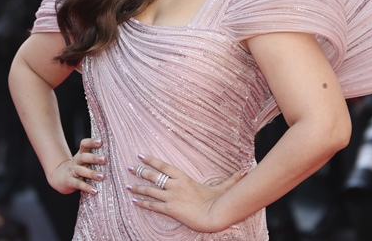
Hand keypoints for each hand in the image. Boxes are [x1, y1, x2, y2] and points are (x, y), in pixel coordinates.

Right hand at [48, 138, 105, 194]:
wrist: (59, 177)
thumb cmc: (78, 166)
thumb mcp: (84, 159)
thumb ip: (95, 156)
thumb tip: (115, 154)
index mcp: (81, 153)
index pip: (84, 144)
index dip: (91, 142)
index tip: (100, 141)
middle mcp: (76, 161)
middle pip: (83, 157)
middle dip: (94, 158)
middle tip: (104, 159)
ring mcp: (72, 171)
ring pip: (81, 171)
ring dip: (92, 174)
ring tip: (102, 176)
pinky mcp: (71, 182)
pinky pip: (79, 184)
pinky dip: (87, 188)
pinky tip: (95, 191)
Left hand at [127, 154, 245, 232]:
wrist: (213, 215)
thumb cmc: (217, 201)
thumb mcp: (223, 188)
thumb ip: (231, 179)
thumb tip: (244, 172)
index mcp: (184, 178)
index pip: (164, 166)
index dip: (151, 160)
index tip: (141, 155)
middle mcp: (175, 185)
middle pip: (153, 176)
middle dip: (140, 171)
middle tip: (129, 168)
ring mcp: (171, 197)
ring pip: (149, 190)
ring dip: (137, 187)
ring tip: (127, 185)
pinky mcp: (169, 209)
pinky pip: (152, 205)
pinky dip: (142, 202)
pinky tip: (133, 200)